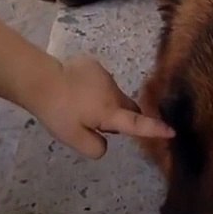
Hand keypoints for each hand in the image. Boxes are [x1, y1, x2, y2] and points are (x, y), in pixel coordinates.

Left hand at [32, 56, 173, 158]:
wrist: (41, 80)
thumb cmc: (58, 112)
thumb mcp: (74, 139)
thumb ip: (95, 148)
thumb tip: (105, 144)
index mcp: (109, 112)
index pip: (137, 123)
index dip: (154, 129)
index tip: (171, 131)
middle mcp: (113, 92)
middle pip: (128, 107)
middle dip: (122, 116)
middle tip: (99, 125)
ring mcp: (104, 76)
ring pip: (113, 94)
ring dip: (105, 102)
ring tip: (79, 106)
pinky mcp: (93, 65)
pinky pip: (101, 81)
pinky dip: (94, 89)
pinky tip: (74, 91)